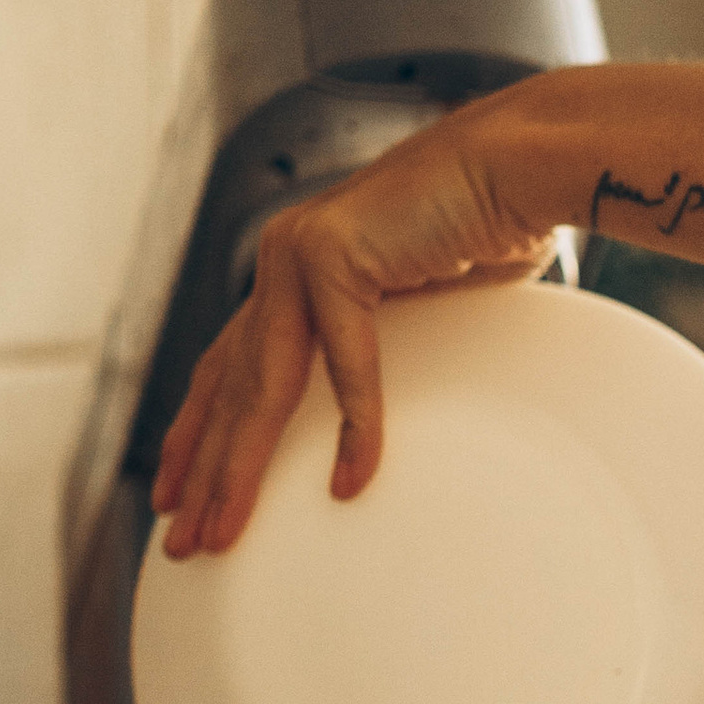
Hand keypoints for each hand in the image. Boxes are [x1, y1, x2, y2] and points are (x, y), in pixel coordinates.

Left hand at [152, 94, 555, 555]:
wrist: (521, 164)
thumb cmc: (493, 224)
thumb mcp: (427, 299)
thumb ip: (390, 339)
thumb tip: (388, 400)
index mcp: (299, 269)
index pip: (232, 363)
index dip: (201, 429)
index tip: (181, 488)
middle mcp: (286, 260)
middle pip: (230, 385)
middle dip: (203, 469)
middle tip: (182, 539)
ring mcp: (301, 254)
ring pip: (262, 386)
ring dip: (240, 468)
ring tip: (224, 530)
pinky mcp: (334, 256)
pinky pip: (344, 366)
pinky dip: (354, 428)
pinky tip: (349, 481)